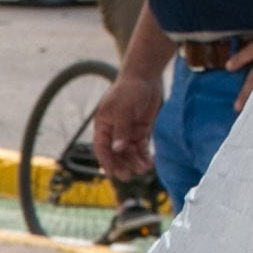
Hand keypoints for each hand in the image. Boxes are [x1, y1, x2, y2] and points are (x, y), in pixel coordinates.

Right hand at [89, 66, 162, 183]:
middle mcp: (114, 131)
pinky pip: (141, 147)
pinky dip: (144, 155)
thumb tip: (117, 149)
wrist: (145, 77)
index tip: (112, 173)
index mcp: (103, 126)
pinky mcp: (140, 130)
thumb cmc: (129, 89)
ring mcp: (127, 131)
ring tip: (145, 169)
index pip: (101, 148)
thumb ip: (121, 130)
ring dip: (136, 161)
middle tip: (129, 176)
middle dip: (122, 165)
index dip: (106, 161)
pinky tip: (150, 162)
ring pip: (129, 152)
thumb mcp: (124, 109)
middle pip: (116, 153)